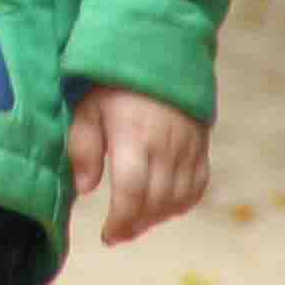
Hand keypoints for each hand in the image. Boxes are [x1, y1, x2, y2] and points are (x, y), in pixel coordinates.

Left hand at [67, 85, 208, 246]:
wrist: (159, 48)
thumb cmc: (114, 81)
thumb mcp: (88, 107)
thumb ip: (84, 147)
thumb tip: (85, 189)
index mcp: (133, 137)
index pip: (132, 193)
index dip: (121, 221)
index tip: (107, 236)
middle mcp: (165, 147)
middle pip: (156, 202)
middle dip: (136, 225)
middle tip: (118, 233)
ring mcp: (188, 147)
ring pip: (179, 199)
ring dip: (158, 218)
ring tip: (137, 222)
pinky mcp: (201, 146)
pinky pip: (198, 186)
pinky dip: (182, 203)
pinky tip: (164, 208)